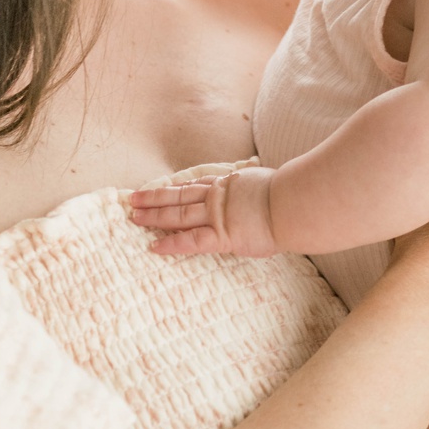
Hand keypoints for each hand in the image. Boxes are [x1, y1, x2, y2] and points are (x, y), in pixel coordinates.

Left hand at [128, 166, 279, 258]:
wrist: (294, 203)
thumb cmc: (293, 195)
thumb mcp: (271, 182)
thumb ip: (261, 186)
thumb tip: (266, 189)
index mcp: (232, 183)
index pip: (198, 184)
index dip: (178, 186)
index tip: (163, 187)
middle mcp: (219, 196)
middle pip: (180, 195)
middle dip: (155, 197)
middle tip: (133, 199)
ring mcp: (218, 215)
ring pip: (178, 213)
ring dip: (154, 215)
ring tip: (134, 216)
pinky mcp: (222, 235)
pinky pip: (191, 241)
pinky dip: (171, 243)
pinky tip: (153, 246)